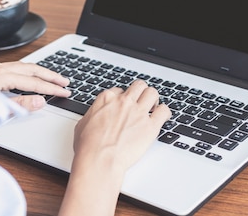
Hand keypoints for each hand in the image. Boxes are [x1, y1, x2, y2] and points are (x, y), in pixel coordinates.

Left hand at [0, 61, 69, 110]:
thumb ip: (18, 106)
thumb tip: (40, 101)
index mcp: (0, 77)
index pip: (34, 82)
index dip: (51, 88)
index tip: (65, 92)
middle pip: (31, 68)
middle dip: (50, 75)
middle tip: (66, 82)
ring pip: (22, 65)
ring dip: (39, 70)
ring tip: (52, 77)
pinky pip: (13, 65)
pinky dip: (27, 69)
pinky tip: (27, 74)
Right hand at [59, 79, 170, 215]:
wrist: (99, 161)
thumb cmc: (88, 147)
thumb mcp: (82, 124)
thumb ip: (93, 114)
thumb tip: (95, 115)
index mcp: (107, 99)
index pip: (120, 90)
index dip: (123, 98)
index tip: (124, 106)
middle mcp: (124, 102)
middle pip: (139, 86)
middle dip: (140, 92)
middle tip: (141, 101)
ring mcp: (138, 112)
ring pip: (152, 93)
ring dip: (154, 99)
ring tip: (153, 107)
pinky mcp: (150, 126)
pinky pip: (164, 111)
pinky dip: (165, 113)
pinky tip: (162, 117)